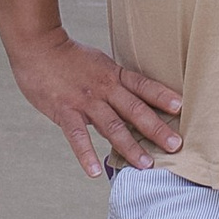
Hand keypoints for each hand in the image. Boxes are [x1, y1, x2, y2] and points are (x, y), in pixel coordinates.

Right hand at [11, 28, 183, 183]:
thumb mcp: (98, 65)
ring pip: (111, 126)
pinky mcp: (64, 111)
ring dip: (130, 146)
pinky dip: (86, 155)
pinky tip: (95, 172)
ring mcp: (84, 101)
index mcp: (113, 76)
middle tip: (175, 145)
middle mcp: (103, 88)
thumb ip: (113, 85)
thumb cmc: (68, 58)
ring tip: (145, 165)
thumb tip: (131, 104)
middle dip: (156, 129)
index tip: (181, 107)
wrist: (37, 46)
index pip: (143, 85)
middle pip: (134, 109)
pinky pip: (77, 136)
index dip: (162, 95)